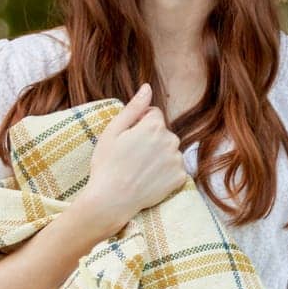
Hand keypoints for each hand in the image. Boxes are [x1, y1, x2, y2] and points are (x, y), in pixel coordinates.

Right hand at [84, 84, 187, 230]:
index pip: (153, 114)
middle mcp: (170, 140)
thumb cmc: (107, 164)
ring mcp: (177, 160)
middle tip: (131, 157)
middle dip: (151, 139)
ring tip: (139, 169)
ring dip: (159, 156)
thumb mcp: (113, 131)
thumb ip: (134, 107)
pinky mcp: (179, 178)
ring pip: (169, 150)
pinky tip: (149, 179)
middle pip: (163, 132)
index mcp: (154, 125)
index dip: (139, 125)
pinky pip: (174, 168)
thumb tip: (147, 87)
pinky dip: (164, 172)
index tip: (128, 139)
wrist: (112, 200)